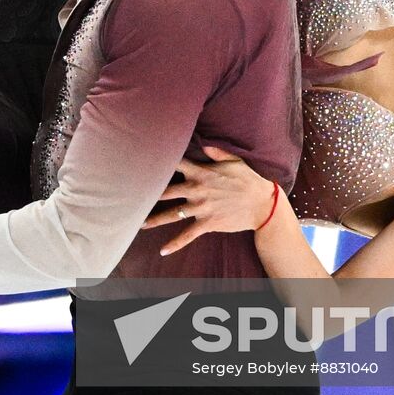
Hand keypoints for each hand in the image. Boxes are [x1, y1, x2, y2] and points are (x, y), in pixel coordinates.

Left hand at [141, 146, 277, 255]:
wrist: (263, 204)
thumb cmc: (249, 179)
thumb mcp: (235, 161)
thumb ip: (217, 152)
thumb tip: (206, 144)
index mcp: (202, 173)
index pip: (176, 164)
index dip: (161, 160)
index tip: (144, 158)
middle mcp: (197, 190)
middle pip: (166, 190)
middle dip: (149, 192)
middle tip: (131, 194)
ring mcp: (201, 208)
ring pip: (172, 214)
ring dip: (154, 219)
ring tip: (139, 223)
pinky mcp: (207, 223)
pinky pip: (187, 235)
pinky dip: (175, 243)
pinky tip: (163, 250)